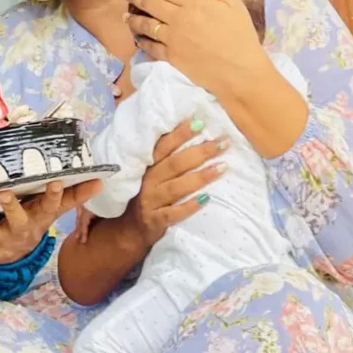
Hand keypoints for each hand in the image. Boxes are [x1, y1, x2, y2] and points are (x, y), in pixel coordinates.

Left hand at [0, 179, 101, 264]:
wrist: (14, 254)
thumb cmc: (33, 220)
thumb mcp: (52, 211)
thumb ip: (74, 195)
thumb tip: (101, 180)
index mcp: (40, 218)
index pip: (50, 206)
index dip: (53, 195)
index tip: (55, 182)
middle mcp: (21, 230)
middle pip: (17, 218)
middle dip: (10, 205)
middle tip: (3, 191)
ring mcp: (0, 241)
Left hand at [126, 0, 307, 155]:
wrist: (239, 71)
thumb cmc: (240, 35)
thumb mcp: (232, 3)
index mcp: (193, 2)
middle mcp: (177, 18)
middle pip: (150, 3)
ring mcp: (171, 38)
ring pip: (145, 25)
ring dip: (133, 19)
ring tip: (125, 15)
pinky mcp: (170, 57)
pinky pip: (150, 47)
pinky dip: (141, 41)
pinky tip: (137, 38)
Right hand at [127, 120, 227, 247]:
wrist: (129, 229)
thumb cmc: (145, 196)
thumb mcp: (149, 175)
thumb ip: (165, 159)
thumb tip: (195, 133)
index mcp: (147, 167)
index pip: (163, 146)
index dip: (180, 134)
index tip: (200, 123)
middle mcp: (147, 181)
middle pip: (174, 164)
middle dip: (200, 152)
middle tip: (223, 143)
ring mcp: (150, 201)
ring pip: (176, 187)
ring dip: (200, 176)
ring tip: (223, 167)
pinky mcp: (155, 220)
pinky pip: (174, 213)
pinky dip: (189, 206)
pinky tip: (206, 199)